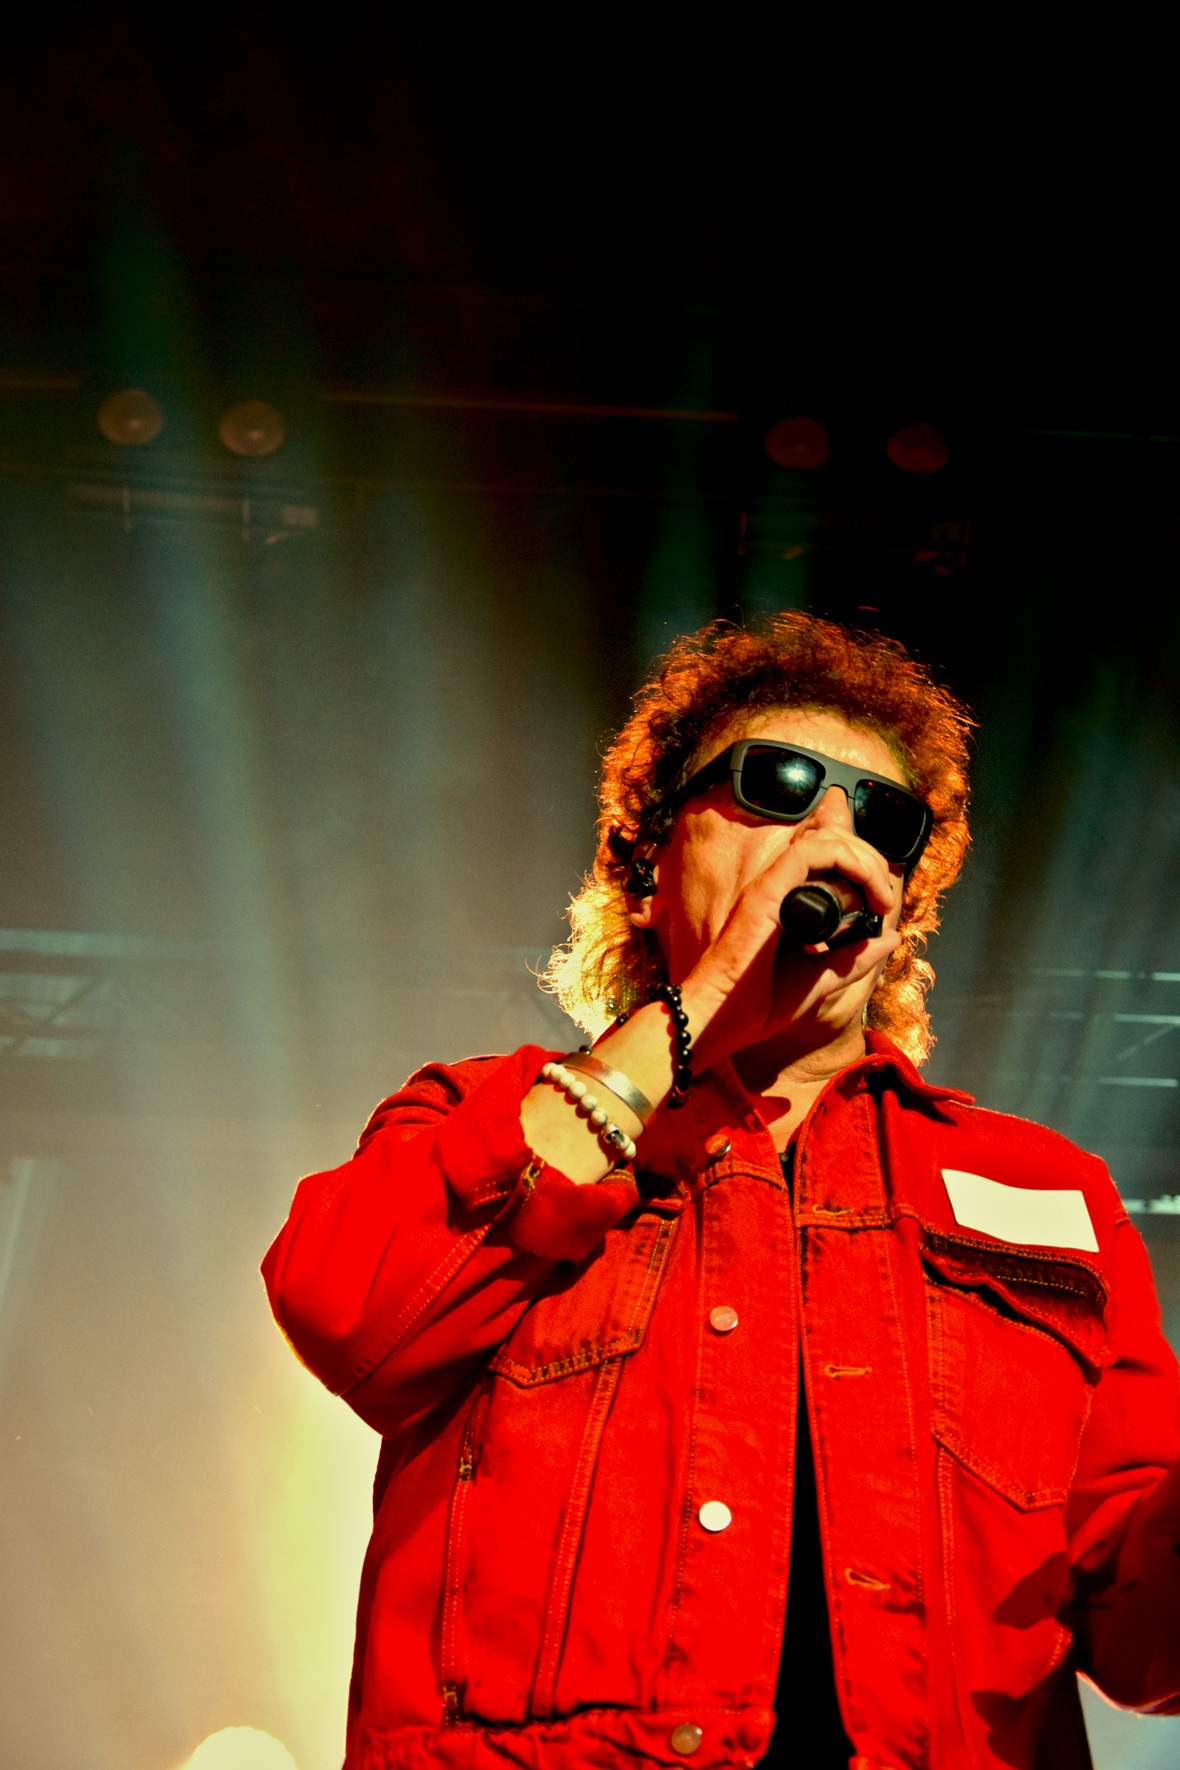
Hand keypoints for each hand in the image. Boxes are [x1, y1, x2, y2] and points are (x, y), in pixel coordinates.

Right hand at [680, 823, 902, 1071]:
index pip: (829, 858)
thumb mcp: (822, 980)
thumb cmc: (758, 1005)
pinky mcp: (766, 889)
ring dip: (863, 859)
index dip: (863, 867)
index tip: (882, 905)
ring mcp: (771, 885)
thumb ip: (855, 959)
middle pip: (833, 842)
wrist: (722, 1022)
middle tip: (885, 899)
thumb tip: (891, 937)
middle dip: (870, 861)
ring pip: (826, 838)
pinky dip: (847, 859)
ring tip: (880, 896)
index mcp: (787, 901)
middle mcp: (779, 886)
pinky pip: (811, 851)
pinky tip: (868, 889)